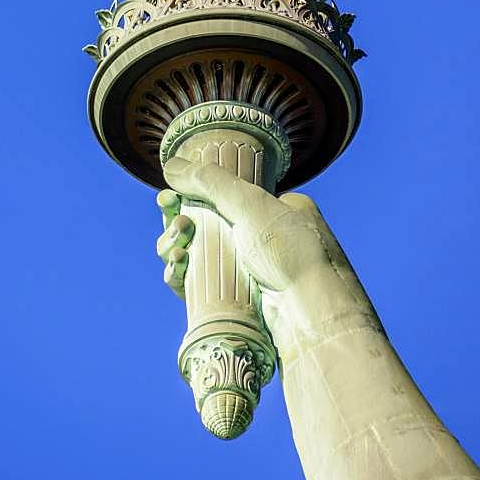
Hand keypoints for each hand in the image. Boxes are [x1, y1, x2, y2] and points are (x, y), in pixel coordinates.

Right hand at [156, 157, 374, 349]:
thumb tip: (170, 165)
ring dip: (175, 247)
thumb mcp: (251, 204)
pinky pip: (197, 284)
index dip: (190, 195)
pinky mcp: (234, 300)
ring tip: (176, 249)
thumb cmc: (291, 252)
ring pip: (196, 255)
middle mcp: (261, 238)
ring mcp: (247, 271)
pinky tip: (177, 268)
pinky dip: (181, 274)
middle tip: (176, 223)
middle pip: (203, 224)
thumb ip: (210, 181)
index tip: (168, 198)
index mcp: (276, 208)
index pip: (223, 196)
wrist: (312, 313)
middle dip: (179, 224)